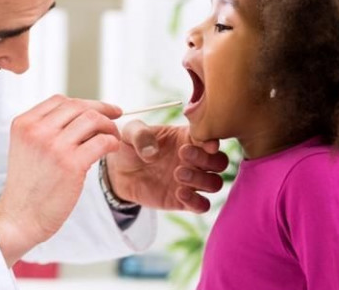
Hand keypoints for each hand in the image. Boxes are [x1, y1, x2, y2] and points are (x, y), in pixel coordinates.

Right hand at [0, 95, 121, 266]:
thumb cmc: (28, 187)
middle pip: (78, 106)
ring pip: (92, 119)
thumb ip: (47, 130)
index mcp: (24, 124)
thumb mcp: (27, 148)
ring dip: (108, 126)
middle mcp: (37, 130)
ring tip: (113, 137)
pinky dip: (112, 142)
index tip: (100, 109)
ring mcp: (54, 146)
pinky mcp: (71, 164)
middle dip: (101, 110)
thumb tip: (84, 117)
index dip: (85, 102)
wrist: (19, 218)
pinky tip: (112, 149)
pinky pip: (101, 141)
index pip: (60, 100)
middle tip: (115, 119)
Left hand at [106, 121, 228, 212]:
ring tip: (177, 174)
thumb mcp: (129, 132)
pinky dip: (196, 201)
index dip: (212, 140)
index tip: (205, 143)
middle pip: (219, 161)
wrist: (118, 173)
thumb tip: (152, 152)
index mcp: (187, 138)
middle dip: (207, 159)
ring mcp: (191, 181)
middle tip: (183, 154)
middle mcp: (195, 160)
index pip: (210, 138)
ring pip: (215, 183)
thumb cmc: (129, 147)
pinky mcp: (183, 201)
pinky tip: (179, 193)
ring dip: (201, 179)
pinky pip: (202, 205)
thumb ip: (140, 134)